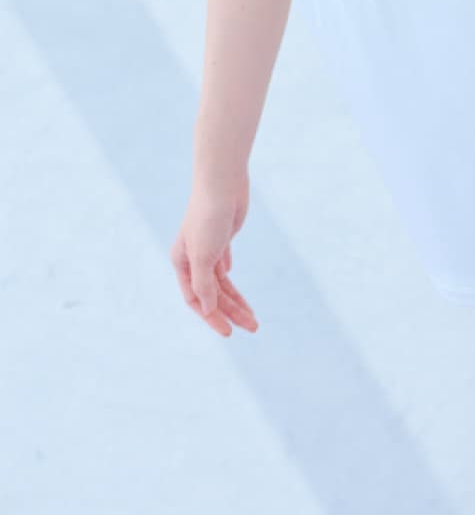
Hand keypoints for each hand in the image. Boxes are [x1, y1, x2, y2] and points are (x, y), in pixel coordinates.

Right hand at [171, 171, 258, 337]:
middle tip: (252, 327)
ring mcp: (209, 248)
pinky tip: (234, 288)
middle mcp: (193, 258)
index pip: (196, 299)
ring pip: (222, 283)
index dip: (211, 317)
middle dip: (231, 312)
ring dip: (236, 300)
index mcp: (182, 263)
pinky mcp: (223, 238)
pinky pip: (224, 265)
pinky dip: (229, 280)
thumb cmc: (209, 216)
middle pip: (213, 294)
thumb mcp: (204, 255)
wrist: (223, 183)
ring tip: (253, 318)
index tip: (229, 332)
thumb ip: (204, 284)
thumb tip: (208, 310)